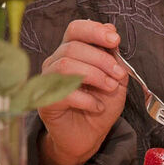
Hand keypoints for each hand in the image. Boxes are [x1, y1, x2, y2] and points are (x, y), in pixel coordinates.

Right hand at [37, 20, 128, 164]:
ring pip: (66, 65)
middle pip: (73, 47)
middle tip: (119, 75)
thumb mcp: (115, 77)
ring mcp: (47, 81)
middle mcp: (55, 62)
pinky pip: (63, 93)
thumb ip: (113, 55)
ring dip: (95, 76)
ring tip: (110, 88)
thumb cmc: (100, 103)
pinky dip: (87, 100)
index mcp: (72, 51)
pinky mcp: (44, 102)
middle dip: (102, 60)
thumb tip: (110, 30)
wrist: (88, 135)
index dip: (94, 30)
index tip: (114, 40)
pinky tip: (97, 107)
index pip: (76, 29)